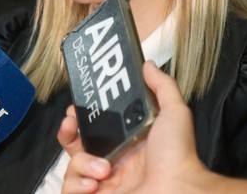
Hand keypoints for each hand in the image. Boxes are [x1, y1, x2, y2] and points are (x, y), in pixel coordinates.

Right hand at [59, 62, 206, 193]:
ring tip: (103, 169)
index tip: (75, 109)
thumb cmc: (177, 156)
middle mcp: (110, 161)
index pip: (92, 126)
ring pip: (71, 168)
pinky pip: (70, 190)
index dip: (80, 116)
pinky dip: (76, 186)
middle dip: (67, 132)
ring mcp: (102, 183)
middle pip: (74, 145)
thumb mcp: (174, 112)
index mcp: (124, 142)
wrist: (179, 190)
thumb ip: (162, 86)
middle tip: (72, 126)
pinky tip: (95, 184)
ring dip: (81, 164)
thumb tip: (147, 65)